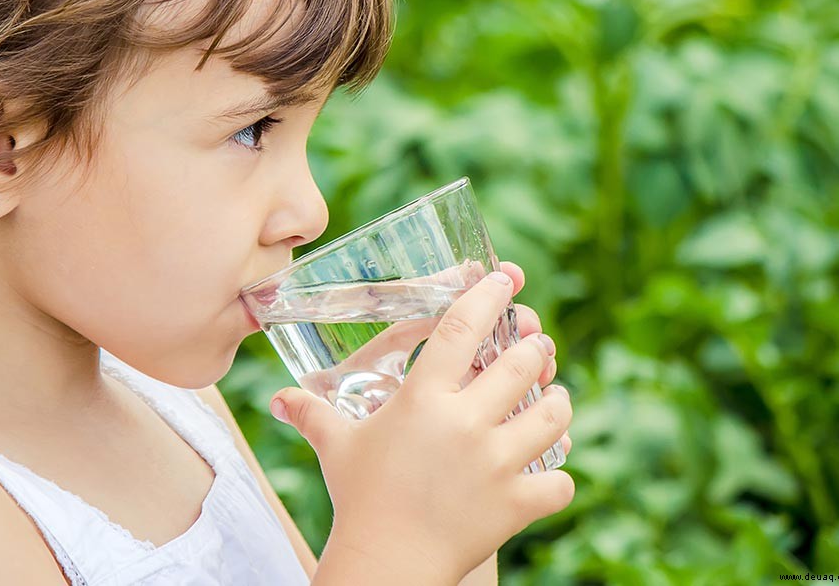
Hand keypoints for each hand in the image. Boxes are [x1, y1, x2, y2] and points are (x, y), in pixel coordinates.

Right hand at [272, 261, 574, 581]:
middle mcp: (465, 423)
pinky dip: (559, 476)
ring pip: (553, 414)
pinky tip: (549, 470)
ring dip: (557, 402)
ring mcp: (497, 463)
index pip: (462, 328)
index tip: (504, 281)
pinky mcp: (517, 503)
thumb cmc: (359, 499)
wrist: (384, 564)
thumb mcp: (337, 447)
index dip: (487, 297)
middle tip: (534, 351)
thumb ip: (312, 414)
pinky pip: (561, 481)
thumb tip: (278, 398)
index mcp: (423, 399)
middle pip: (522, 363)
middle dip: (535, 350)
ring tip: (552, 400)